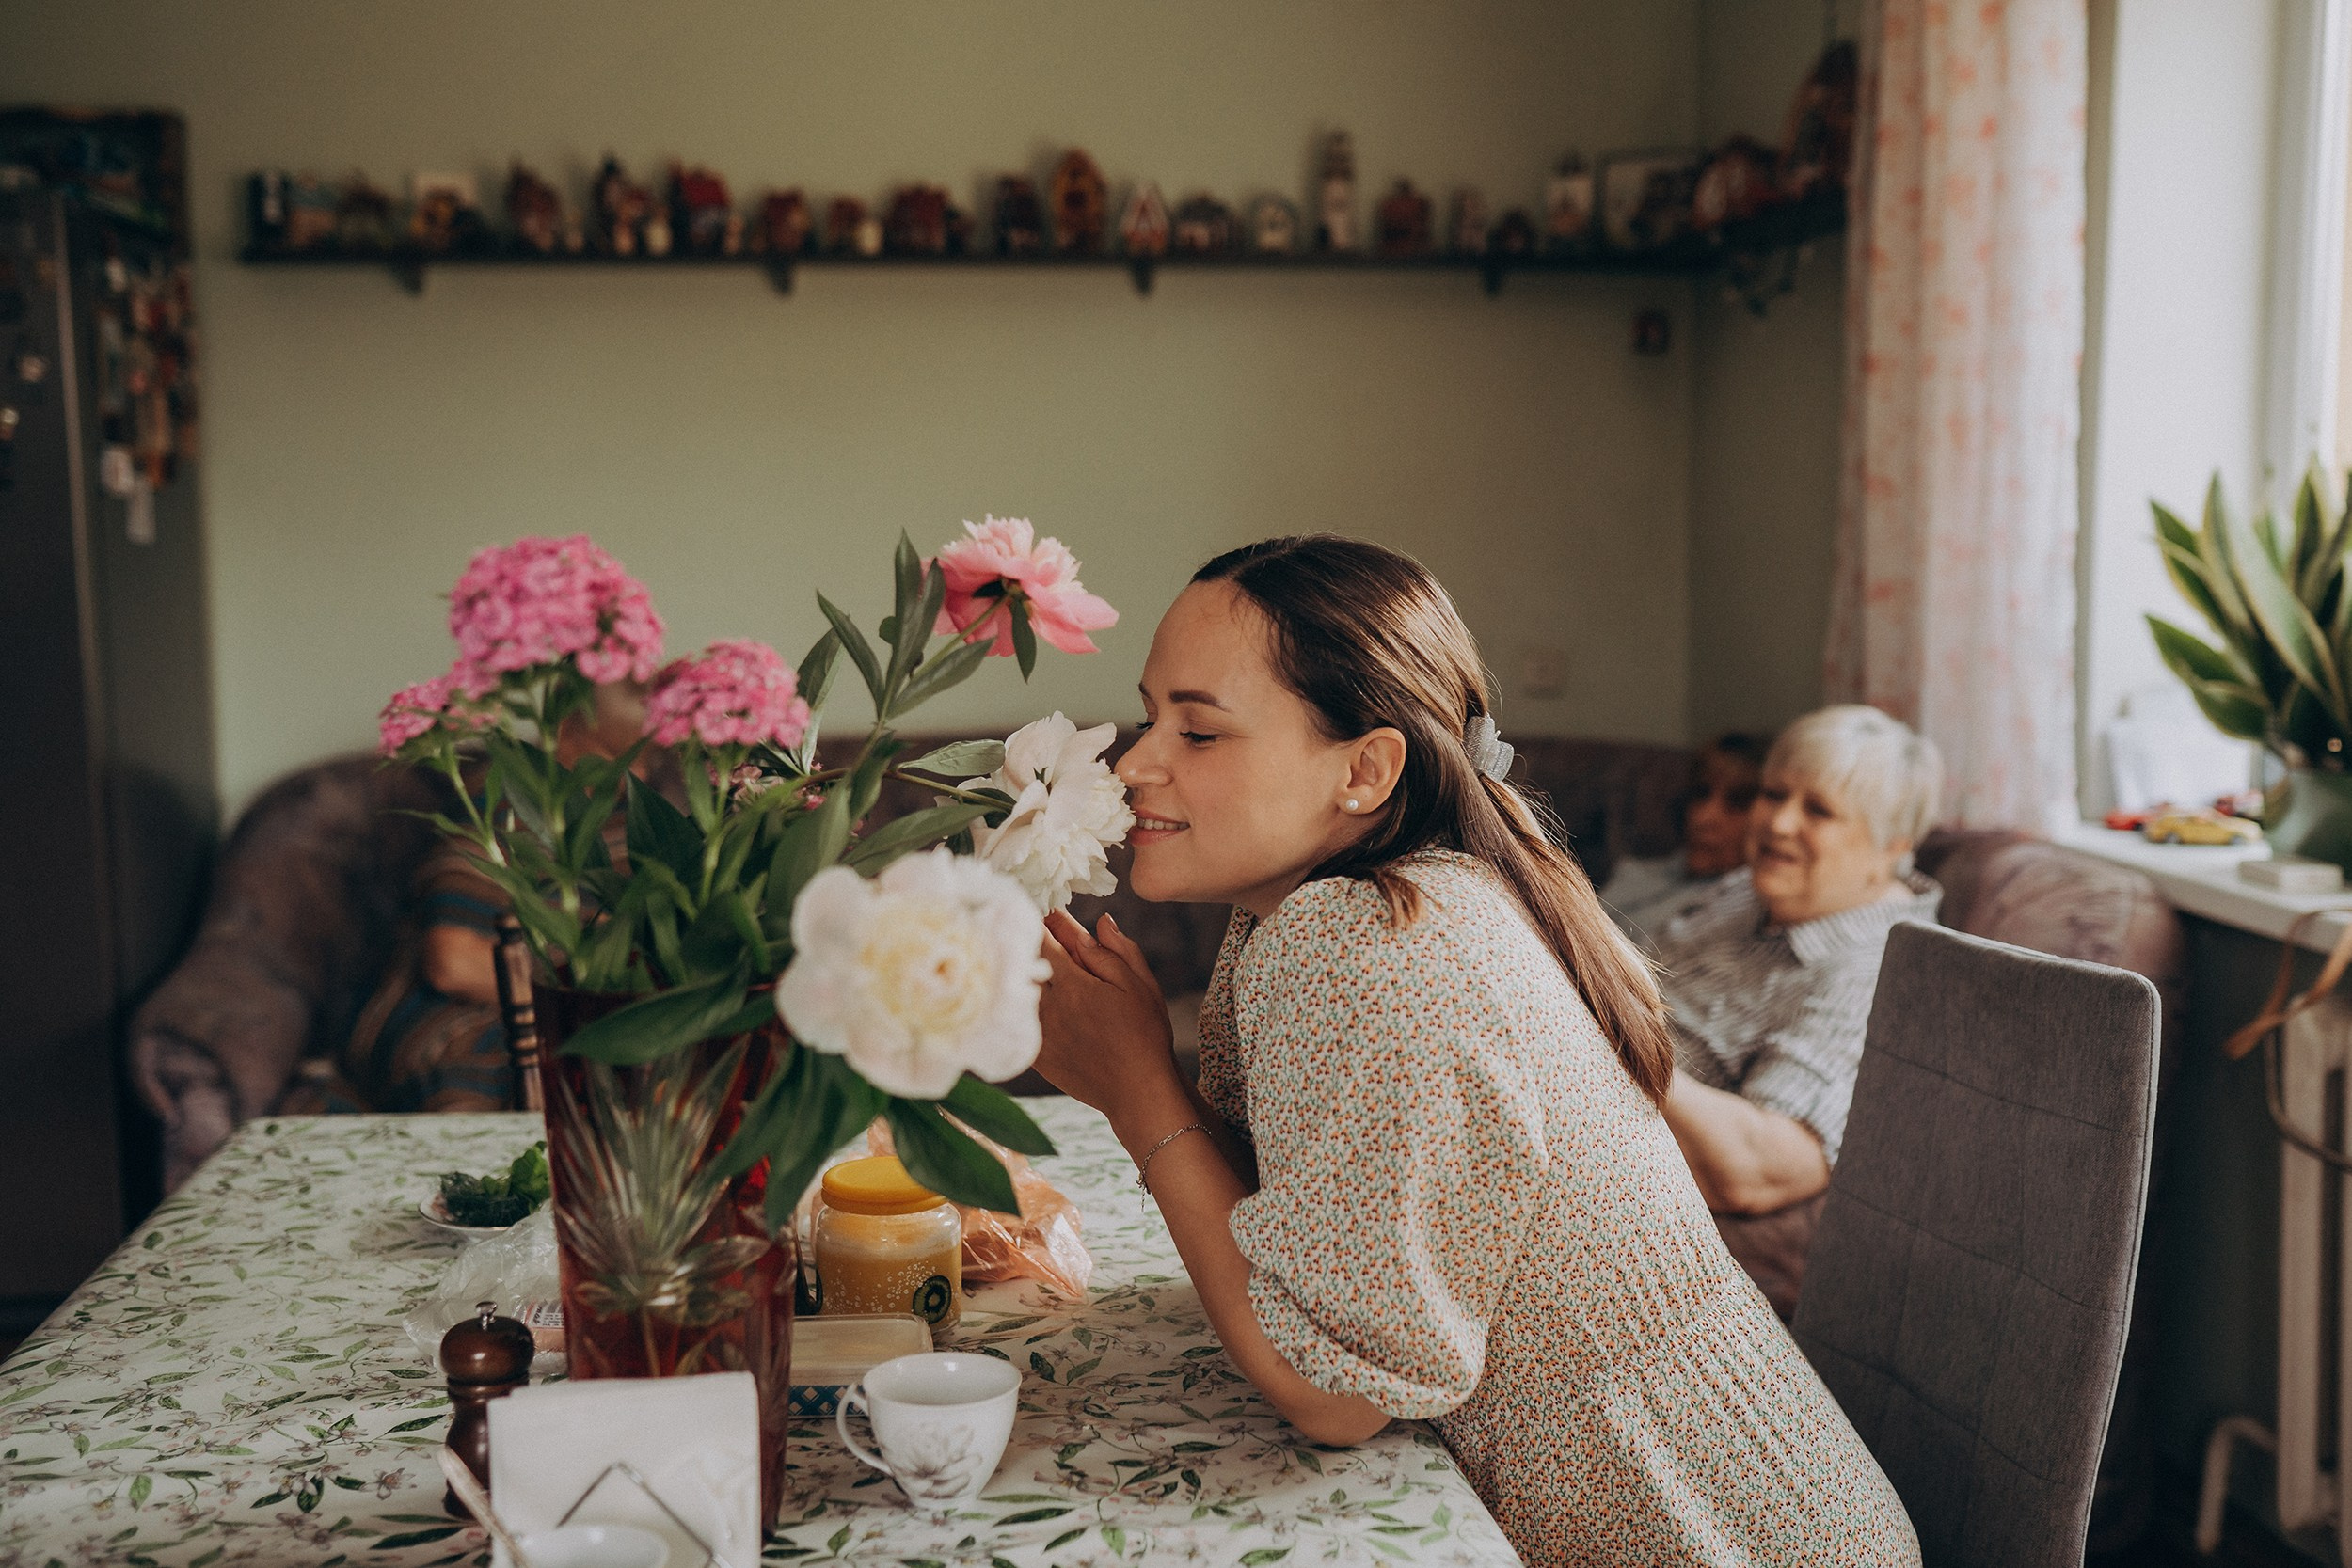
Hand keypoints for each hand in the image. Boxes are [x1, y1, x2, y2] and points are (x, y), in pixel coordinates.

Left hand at [1034, 910, 1185, 1129]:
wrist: (1136, 1092)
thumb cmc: (1145, 1036)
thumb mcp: (1139, 986)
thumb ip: (1115, 952)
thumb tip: (1099, 921)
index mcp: (1073, 983)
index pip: (1044, 938)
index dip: (1042, 920)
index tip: (1044, 909)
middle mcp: (1048, 1006)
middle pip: (1024, 962)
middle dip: (1027, 944)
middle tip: (1028, 927)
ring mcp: (1038, 1031)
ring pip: (1016, 991)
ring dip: (1019, 974)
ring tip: (1021, 960)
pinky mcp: (1036, 1053)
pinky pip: (1016, 1021)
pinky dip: (1017, 1005)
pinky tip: (1021, 997)